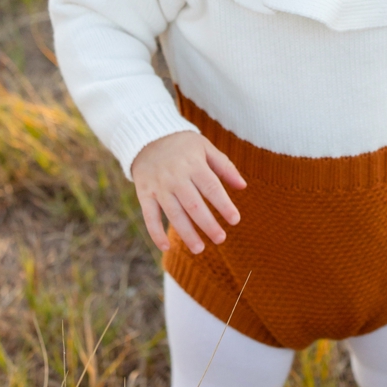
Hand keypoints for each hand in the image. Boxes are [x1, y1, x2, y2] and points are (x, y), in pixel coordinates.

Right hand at [130, 129, 246, 255]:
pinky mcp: (144, 193)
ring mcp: (158, 186)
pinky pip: (149, 215)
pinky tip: (166, 247)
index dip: (224, 205)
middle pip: (193, 205)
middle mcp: (175, 176)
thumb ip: (224, 166)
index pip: (211, 188)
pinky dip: (155, 232)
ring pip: (173, 213)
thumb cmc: (182, 145)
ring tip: (199, 249)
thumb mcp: (205, 147)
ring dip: (186, 233)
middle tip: (220, 239)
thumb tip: (243, 186)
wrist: (146, 137)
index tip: (235, 220)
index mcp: (193, 164)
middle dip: (207, 224)